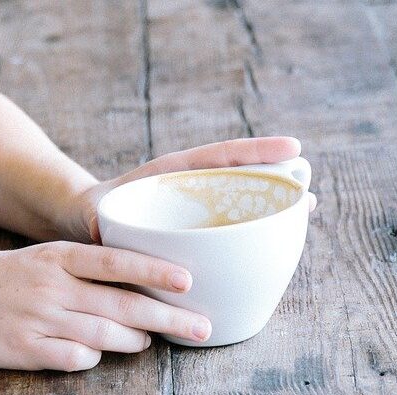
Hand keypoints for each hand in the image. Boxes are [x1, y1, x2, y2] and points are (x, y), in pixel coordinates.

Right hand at [0, 242, 211, 370]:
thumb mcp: (37, 259)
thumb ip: (82, 270)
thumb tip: (135, 286)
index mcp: (56, 258)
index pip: (116, 262)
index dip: (155, 271)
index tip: (189, 280)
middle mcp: (52, 288)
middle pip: (123, 305)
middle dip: (169, 318)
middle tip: (202, 327)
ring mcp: (40, 321)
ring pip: (106, 336)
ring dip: (135, 342)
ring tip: (150, 342)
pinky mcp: (26, 352)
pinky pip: (76, 359)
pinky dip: (92, 358)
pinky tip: (96, 354)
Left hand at [56, 137, 302, 241]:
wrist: (88, 222)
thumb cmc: (94, 216)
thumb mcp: (98, 218)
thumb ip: (103, 224)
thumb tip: (104, 230)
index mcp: (171, 175)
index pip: (218, 156)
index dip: (256, 152)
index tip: (293, 148)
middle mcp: (193, 187)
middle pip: (241, 178)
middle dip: (276, 180)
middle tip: (308, 194)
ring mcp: (200, 206)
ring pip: (242, 202)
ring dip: (272, 207)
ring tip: (304, 210)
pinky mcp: (202, 228)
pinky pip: (233, 227)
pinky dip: (256, 232)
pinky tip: (278, 244)